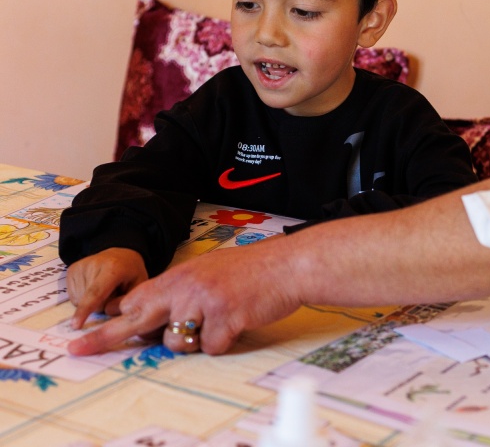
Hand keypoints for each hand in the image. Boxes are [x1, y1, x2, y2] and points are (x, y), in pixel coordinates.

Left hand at [66, 236, 300, 356]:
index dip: (113, 318)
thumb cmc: (253, 270)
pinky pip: (211, 348)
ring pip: (178, 343)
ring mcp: (205, 302)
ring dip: (195, 341)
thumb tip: (157, 316)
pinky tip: (237, 323)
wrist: (287, 266)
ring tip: (218, 320)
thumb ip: (184, 290)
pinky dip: (224, 343)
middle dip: (106, 338)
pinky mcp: (225, 319)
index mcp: (182, 275)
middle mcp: (187, 287)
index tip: (84, 332)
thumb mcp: (211, 271)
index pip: (139, 298)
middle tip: (77, 350)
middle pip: (138, 319)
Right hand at [66, 248, 147, 329]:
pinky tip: (93, 286)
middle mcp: (93, 264)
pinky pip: (74, 296)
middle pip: (89, 301)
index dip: (86, 309)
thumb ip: (127, 300)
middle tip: (113, 292)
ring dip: (91, 302)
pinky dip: (83, 298)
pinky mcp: (72, 270)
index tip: (76, 325)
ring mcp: (80, 266)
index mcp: (113, 267)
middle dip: (101, 305)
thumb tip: (107, 312)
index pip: (96, 292)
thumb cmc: (131, 272)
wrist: (121, 255)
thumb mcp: (139, 284)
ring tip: (104, 288)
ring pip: (79, 301)